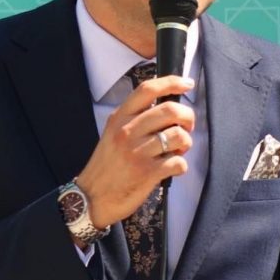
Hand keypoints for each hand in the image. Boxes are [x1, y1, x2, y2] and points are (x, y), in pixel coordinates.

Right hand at [76, 75, 194, 227]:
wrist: (91, 197)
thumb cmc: (107, 165)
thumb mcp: (112, 133)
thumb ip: (134, 119)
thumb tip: (166, 108)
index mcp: (119, 118)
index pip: (147, 90)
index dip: (172, 82)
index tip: (187, 84)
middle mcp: (128, 131)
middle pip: (170, 110)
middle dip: (188, 117)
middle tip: (187, 127)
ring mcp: (138, 152)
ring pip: (179, 136)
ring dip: (186, 144)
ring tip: (177, 151)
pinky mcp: (147, 173)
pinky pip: (178, 162)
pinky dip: (181, 165)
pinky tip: (172, 168)